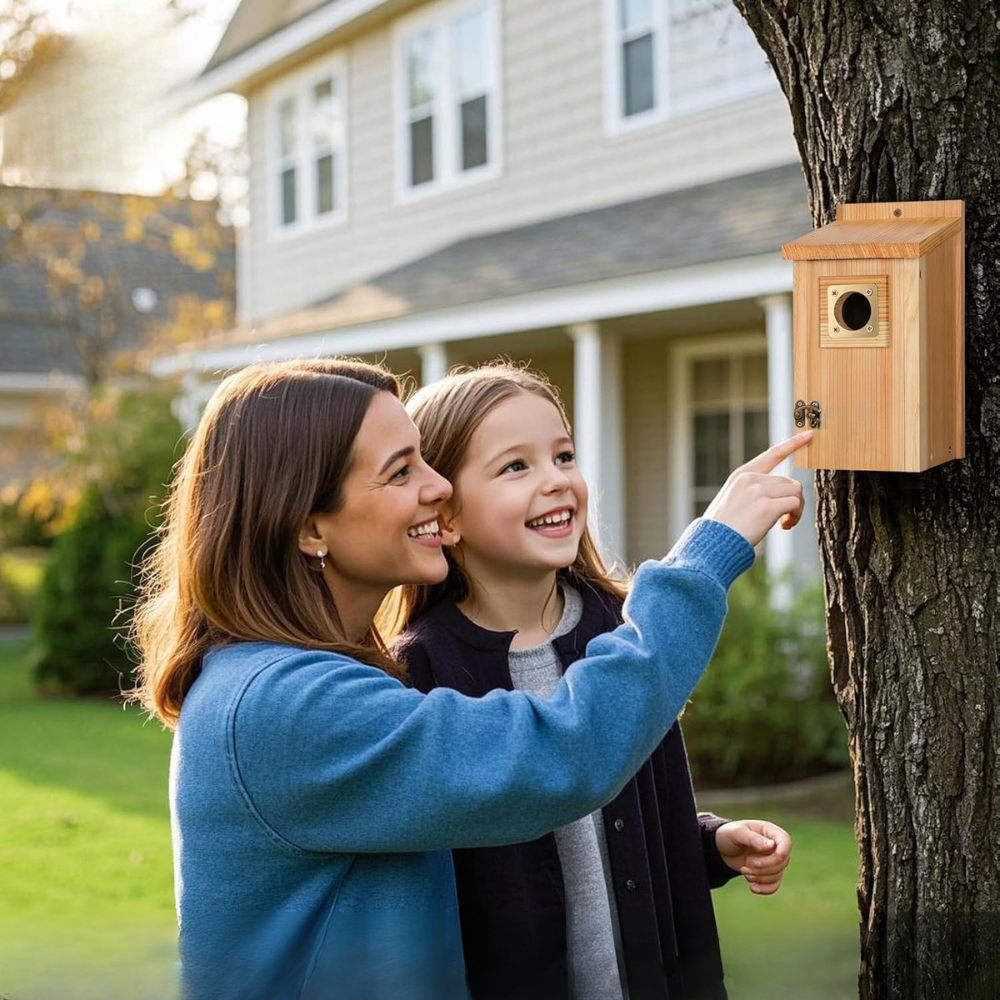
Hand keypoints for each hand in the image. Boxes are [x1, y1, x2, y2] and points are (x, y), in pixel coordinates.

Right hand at [702, 432, 811, 546]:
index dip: (792, 444)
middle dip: (792, 500)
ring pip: (795, 492)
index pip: (772, 454)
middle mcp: (751, 479)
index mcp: (741, 475)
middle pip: (789, 481)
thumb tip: (785, 495)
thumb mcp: (733, 500)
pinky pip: (795, 504)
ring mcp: (758, 491)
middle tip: (785, 519)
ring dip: (796, 509)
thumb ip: (754, 491)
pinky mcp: (767, 507)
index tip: (809, 435)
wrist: (713, 543)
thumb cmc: (723, 527)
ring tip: (785, 523)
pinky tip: (784, 526)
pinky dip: (796, 516)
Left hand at [715, 819, 791, 895]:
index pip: (786, 842)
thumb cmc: (728, 835)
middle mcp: (775, 846)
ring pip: (777, 875)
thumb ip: (753, 838)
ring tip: (743, 870)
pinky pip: (774, 885)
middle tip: (745, 865)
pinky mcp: (768, 873)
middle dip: (763, 868)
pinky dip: (764, 889)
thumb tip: (771, 846)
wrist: (721, 848)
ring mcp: (773, 860)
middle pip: (782, 862)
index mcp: (770, 831)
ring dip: (759, 877)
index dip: (781, 853)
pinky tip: (752, 887)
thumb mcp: (737, 833)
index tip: (762, 861)